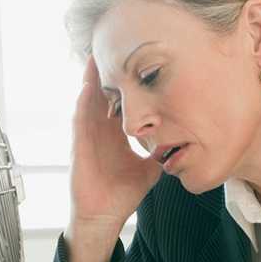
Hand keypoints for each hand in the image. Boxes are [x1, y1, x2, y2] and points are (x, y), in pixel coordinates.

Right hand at [68, 56, 161, 228]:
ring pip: (88, 102)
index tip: (133, 62)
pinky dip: (82, 104)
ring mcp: (87, 137)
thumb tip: (182, 146)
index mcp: (114, 135)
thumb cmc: (121, 194)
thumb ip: (161, 155)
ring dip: (90, 80)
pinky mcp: (78, 147)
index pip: (119, 102)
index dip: (125, 83)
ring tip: (94, 55)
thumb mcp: (149, 170)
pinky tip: (86, 88)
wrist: (104, 216)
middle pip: (102, 95)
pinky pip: (79, 121)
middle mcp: (99, 132)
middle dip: (105, 72)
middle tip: (110, 45)